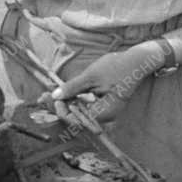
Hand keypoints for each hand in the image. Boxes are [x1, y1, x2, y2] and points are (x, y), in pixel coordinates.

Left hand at [47, 42, 161, 124]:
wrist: (137, 61)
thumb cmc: (116, 68)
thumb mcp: (91, 76)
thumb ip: (72, 88)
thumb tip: (54, 96)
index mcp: (104, 113)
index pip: (76, 120)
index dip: (61, 110)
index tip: (50, 97)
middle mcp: (105, 116)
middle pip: (77, 117)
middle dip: (60, 107)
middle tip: (44, 96)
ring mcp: (106, 111)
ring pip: (80, 112)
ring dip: (65, 103)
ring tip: (51, 95)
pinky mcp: (104, 104)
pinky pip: (86, 106)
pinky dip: (74, 100)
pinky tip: (66, 93)